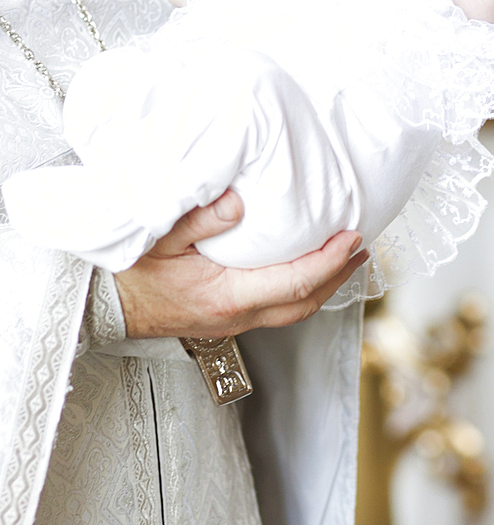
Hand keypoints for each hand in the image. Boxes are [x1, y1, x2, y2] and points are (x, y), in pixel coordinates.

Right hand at [114, 188, 366, 337]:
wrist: (103, 306)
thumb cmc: (128, 273)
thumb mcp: (158, 237)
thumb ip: (199, 219)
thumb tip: (239, 202)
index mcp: (227, 296)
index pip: (294, 284)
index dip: (328, 263)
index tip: (351, 238)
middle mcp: (236, 315)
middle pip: (304, 305)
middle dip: (338, 276)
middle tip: (361, 247)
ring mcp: (232, 322)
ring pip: (292, 311)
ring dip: (323, 285)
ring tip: (343, 258)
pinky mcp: (226, 318)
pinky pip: (276, 308)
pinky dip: (300, 289)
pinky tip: (303, 269)